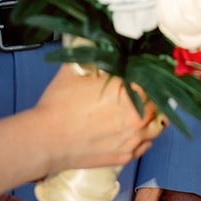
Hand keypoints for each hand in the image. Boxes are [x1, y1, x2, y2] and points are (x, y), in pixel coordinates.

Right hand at [31, 63, 167, 171]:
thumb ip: (90, 55)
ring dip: (151, 118)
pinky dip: (144, 138)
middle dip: (149, 97)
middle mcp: (135, 116)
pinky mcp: (124, 156)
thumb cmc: (57, 106)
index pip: (151, 79)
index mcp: (127, 90)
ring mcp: (132, 139)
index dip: (146, 75)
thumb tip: (96, 43)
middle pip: (156, 103)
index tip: (141, 75)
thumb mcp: (73, 70)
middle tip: (140, 92)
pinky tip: (135, 131)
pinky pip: (146, 146)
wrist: (44, 140)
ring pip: (156, 126)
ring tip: (142, 112)